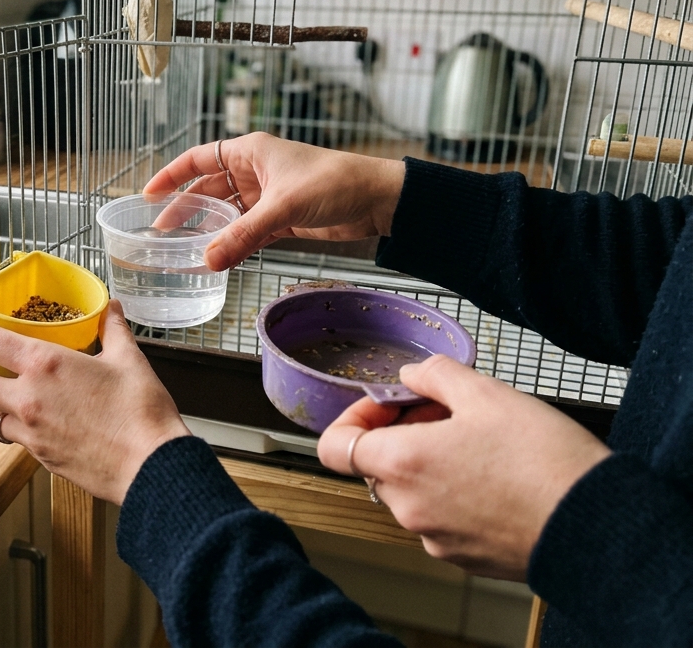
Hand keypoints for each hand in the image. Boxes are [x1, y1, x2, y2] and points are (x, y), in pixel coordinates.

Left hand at [0, 301, 190, 504]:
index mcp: (46, 365)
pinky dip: (5, 423)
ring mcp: (31, 432)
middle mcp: (29, 398)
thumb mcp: (128, 359)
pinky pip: (11, 436)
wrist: (150, 467)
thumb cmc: (141, 412)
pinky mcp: (41, 456)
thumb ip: (113, 330)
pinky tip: (16, 418)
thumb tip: (110, 309)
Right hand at [143, 134, 405, 270]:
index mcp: (250, 151)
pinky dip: (233, 244)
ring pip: (227, 213)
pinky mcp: (280, 219)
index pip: (198, 160)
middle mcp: (254, 171)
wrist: (377, 199)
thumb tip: (208, 260)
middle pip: (208, 189)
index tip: (148, 195)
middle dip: (185, 209)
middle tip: (162, 232)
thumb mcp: (283, 208)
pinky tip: (218, 258)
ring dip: (209, 230)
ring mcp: (266, 196)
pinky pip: (247, 232)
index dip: (171, 176)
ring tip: (185, 250)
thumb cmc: (334, 182)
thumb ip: (243, 235)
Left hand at [317, 355, 611, 579]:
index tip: (387, 403)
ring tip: (479, 442)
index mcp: (402, 464)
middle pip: (378, 465)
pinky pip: (442, 518)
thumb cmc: (543, 461)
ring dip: (430, 463)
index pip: (335, 446)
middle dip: (403, 434)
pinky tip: (496, 476)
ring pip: (412, 491)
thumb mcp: (487, 393)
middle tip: (446, 413)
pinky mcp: (464, 557)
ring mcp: (435, 538)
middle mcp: (409, 508)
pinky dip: (455, 494)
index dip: (354, 417)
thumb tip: (413, 373)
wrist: (597, 525)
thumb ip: (435, 375)